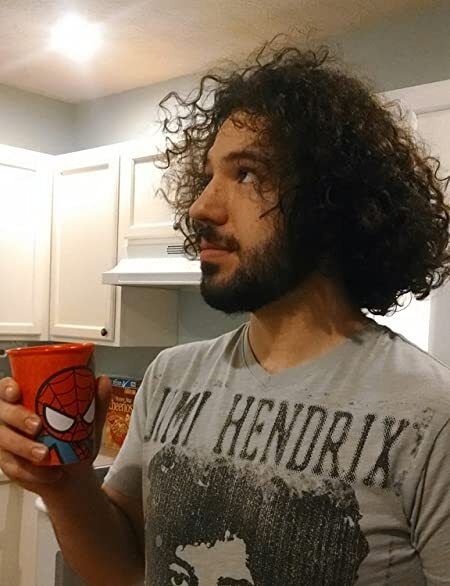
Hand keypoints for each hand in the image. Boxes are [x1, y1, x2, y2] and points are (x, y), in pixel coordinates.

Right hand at [0, 375, 110, 493]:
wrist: (74, 473)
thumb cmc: (74, 438)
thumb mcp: (88, 419)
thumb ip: (96, 401)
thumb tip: (103, 380)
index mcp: (24, 399)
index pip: (5, 388)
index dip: (6, 388)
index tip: (16, 392)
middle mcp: (9, 419)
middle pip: (2, 412)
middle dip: (17, 417)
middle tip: (37, 425)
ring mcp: (6, 442)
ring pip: (4, 440)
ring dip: (23, 447)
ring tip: (44, 454)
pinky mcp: (8, 464)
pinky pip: (13, 467)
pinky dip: (32, 472)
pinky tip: (49, 474)